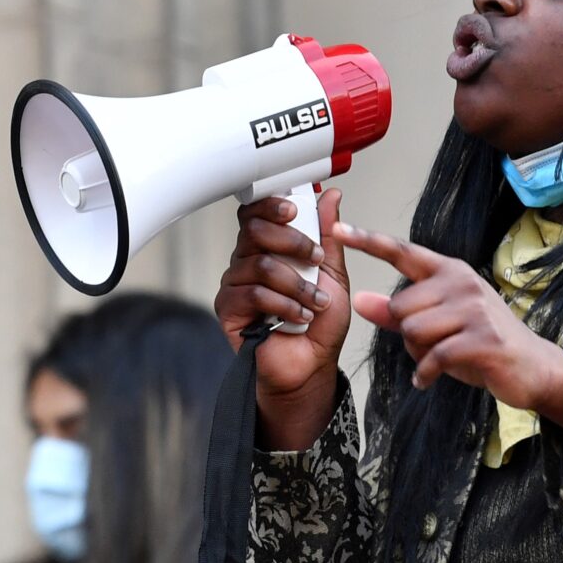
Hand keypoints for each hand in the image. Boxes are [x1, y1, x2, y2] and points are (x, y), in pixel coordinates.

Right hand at [214, 186, 351, 449]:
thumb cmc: (319, 325)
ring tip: (315, 303)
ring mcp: (235, 285)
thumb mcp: (333, 275)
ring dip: (296, 284)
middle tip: (315, 259)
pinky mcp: (228, 309)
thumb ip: (329, 237)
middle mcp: (247, 262)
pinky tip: (299, 317)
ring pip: (259, 264)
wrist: (310, 367)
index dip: (271, 206)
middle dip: (291, 241)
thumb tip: (331, 196)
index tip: (295, 211)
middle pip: (254, 231)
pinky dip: (283, 304)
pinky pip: (253, 294)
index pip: (256, 214)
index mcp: (268, 248)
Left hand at [331, 220, 562, 425]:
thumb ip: (395, 312)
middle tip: (434, 344)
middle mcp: (462, 282)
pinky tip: (429, 379)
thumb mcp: (435, 324)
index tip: (338, 230)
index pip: (402, 251)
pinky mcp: (483, 338)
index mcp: (449, 272)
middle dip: (407, 334)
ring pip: (412, 331)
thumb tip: (358, 300)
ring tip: (441, 356)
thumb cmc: (479, 342)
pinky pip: (433, 356)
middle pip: (400, 306)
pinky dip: (425, 373)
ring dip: (418, 353)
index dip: (368, 241)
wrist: (530, 368)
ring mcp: (475, 309)